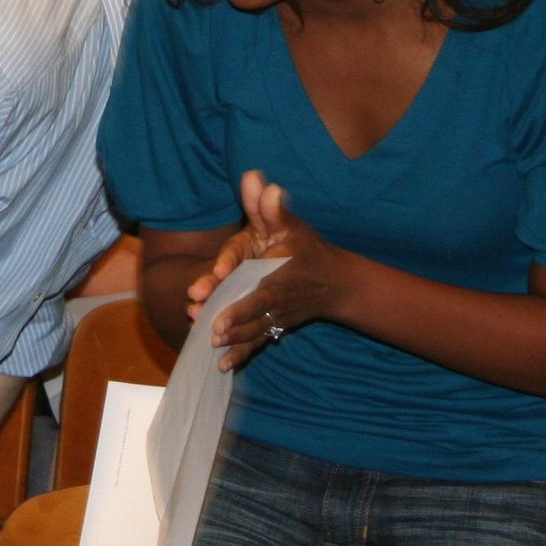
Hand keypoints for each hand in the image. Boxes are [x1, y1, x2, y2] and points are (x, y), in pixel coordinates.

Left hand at [200, 170, 349, 370]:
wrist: (335, 283)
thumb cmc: (307, 250)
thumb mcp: (290, 225)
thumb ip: (269, 206)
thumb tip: (254, 178)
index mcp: (274, 265)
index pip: (254, 268)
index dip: (235, 268)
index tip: (218, 273)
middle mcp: (273, 292)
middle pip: (250, 304)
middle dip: (231, 314)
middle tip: (210, 324)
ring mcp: (274, 313)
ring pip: (252, 327)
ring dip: (232, 335)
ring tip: (211, 341)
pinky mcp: (273, 327)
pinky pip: (257, 343)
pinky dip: (241, 354)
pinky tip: (223, 366)